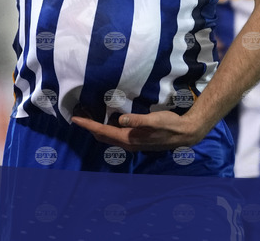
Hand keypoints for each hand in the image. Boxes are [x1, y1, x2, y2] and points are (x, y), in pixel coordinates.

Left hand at [71, 111, 207, 151]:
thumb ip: (138, 120)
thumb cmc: (170, 125)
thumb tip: (121, 120)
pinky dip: (107, 129)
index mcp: (129, 138)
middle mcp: (128, 144)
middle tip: (79, 115)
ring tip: (89, 117)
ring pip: (108, 137)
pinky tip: (109, 122)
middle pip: (102, 136)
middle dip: (89, 126)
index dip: (88, 124)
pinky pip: (116, 136)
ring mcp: (132, 143)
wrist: (184, 134)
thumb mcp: (154, 120)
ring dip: (97, 128)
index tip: (75, 118)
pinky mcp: (137, 140)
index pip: (102, 131)